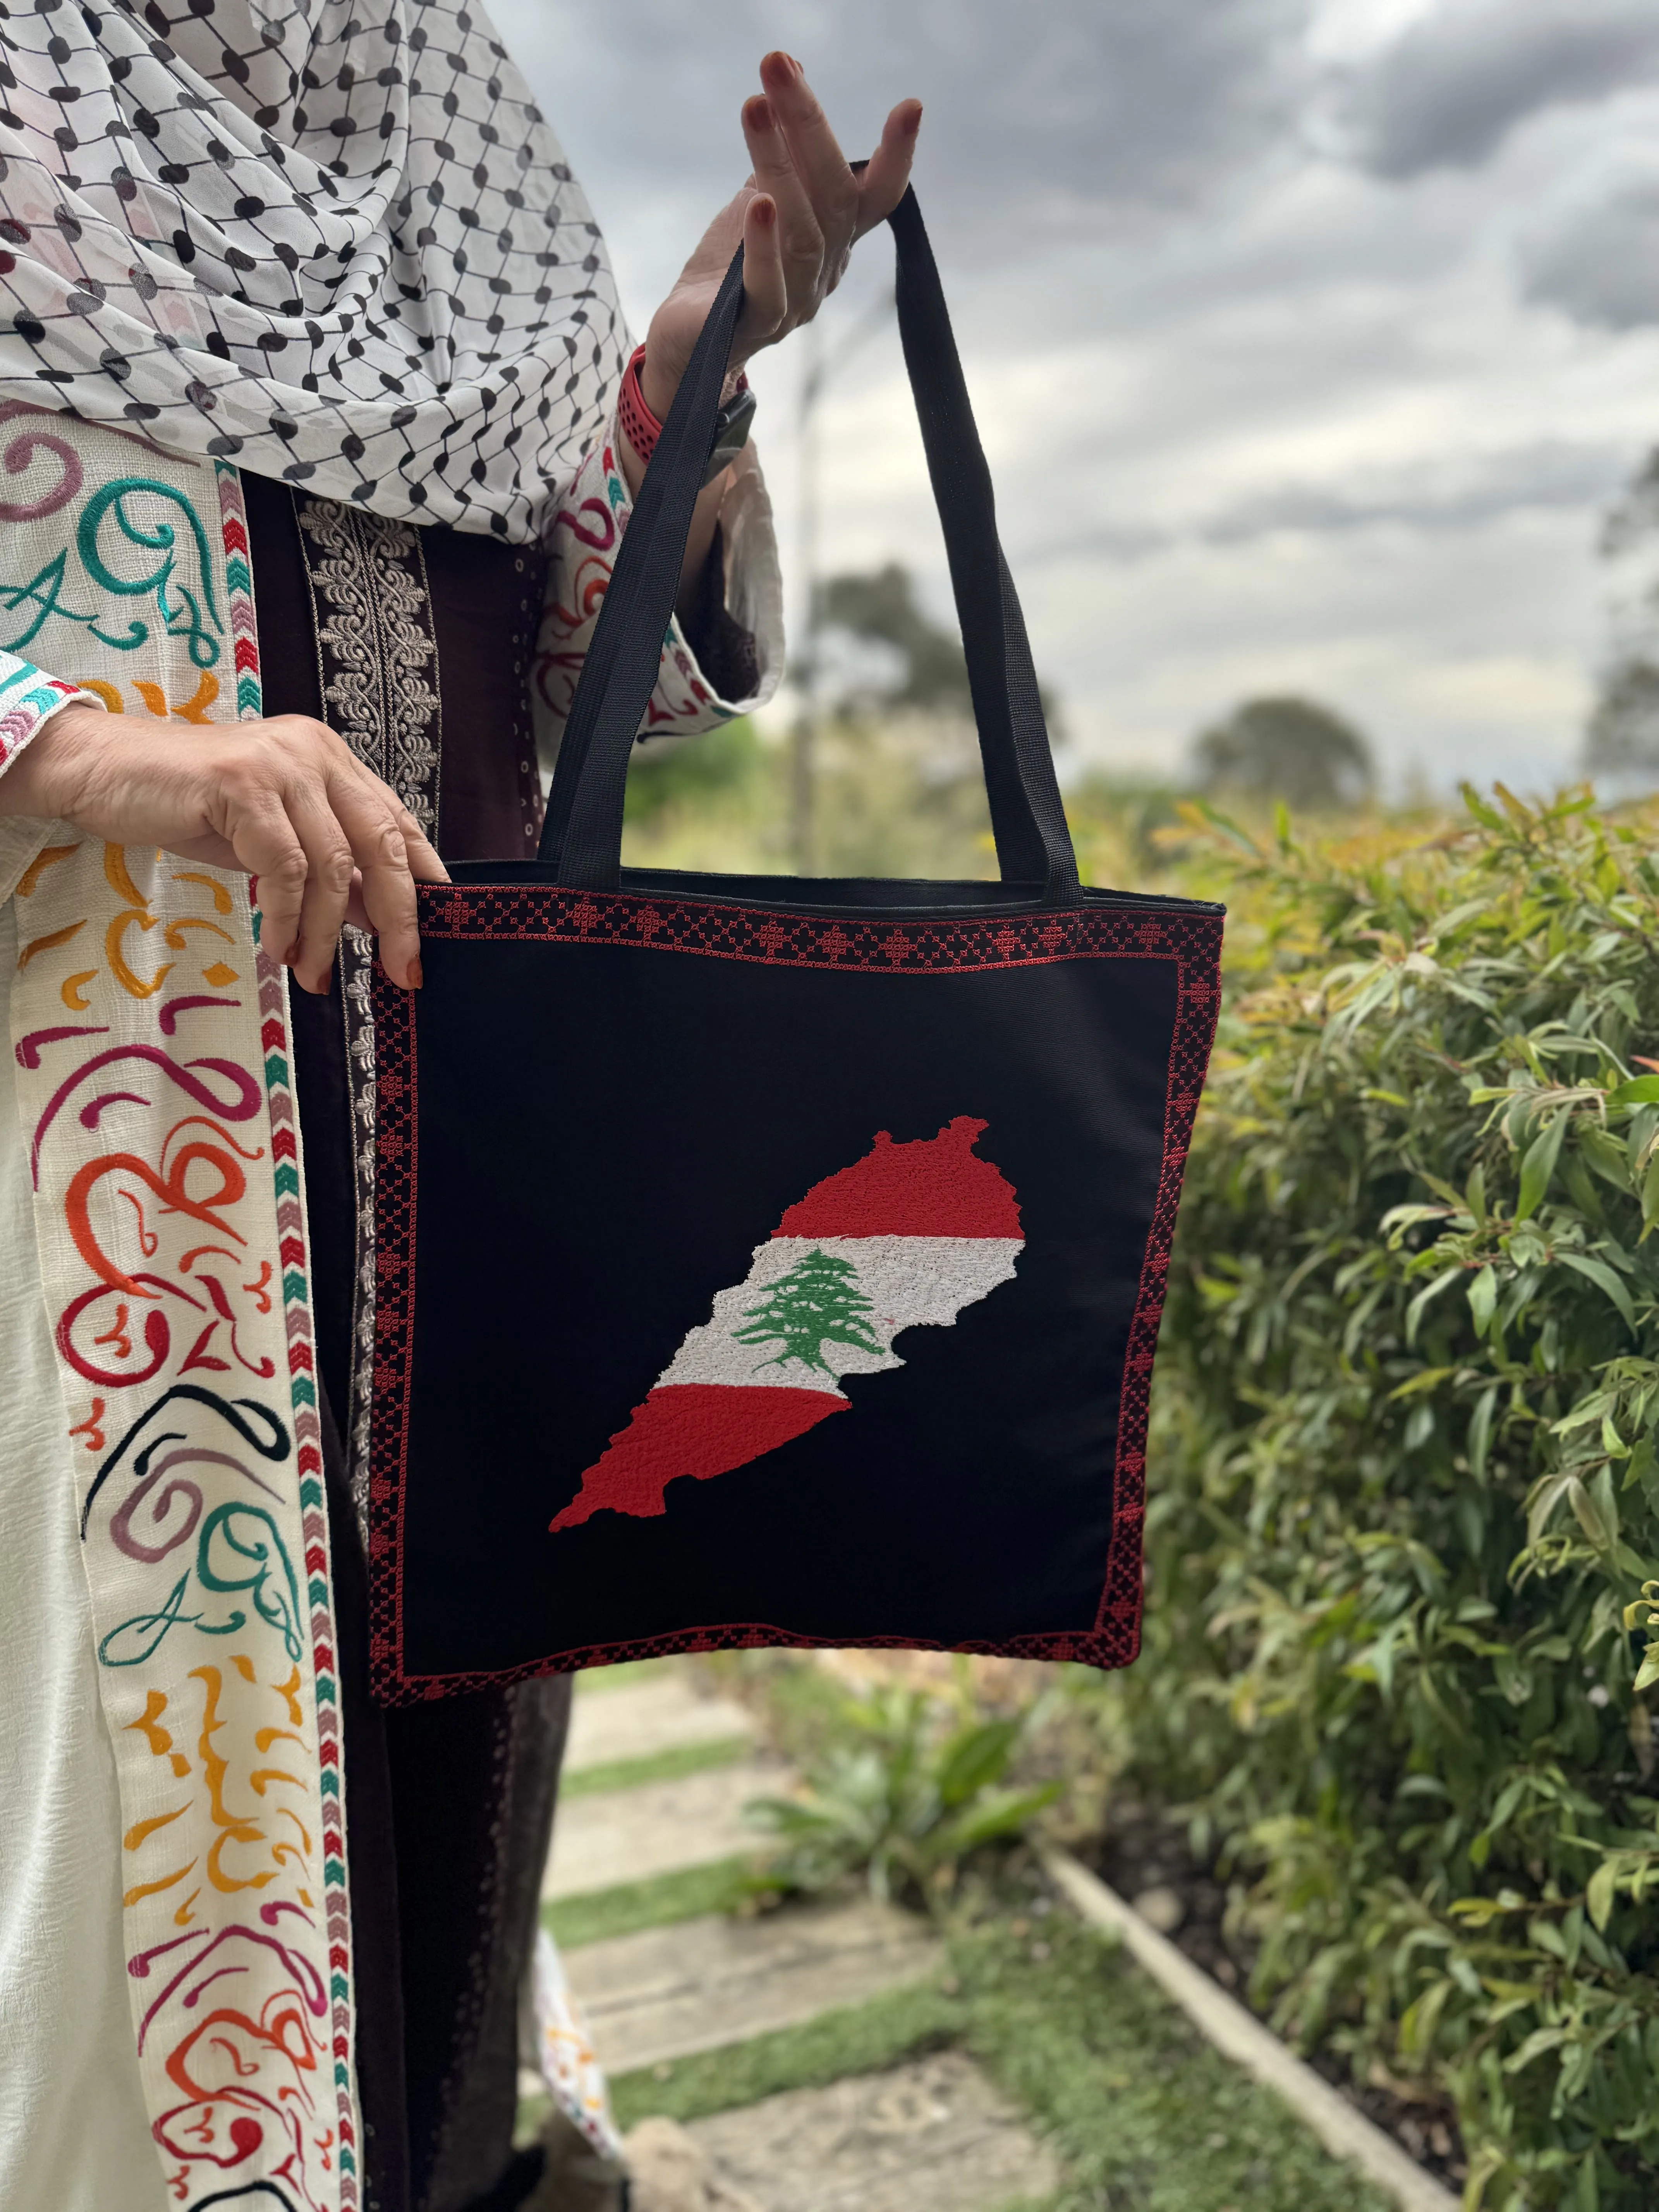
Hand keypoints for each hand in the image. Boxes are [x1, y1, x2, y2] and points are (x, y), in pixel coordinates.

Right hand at [0, 705, 446, 992]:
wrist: (103, 772)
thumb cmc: (186, 805)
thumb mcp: (270, 841)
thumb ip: (325, 871)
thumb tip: (376, 917)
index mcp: (329, 759)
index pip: (397, 822)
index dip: (422, 881)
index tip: (433, 935)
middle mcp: (314, 753)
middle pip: (381, 843)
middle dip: (398, 917)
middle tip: (401, 971)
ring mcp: (279, 765)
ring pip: (332, 864)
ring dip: (327, 932)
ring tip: (314, 972)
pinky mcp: (242, 785)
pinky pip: (284, 867)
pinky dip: (287, 917)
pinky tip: (280, 947)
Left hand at [640, 51, 920, 420]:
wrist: (689, 347)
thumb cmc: (729, 268)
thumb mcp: (759, 195)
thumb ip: (781, 146)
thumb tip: (792, 66)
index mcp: (834, 240)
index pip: (876, 197)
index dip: (897, 157)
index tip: (911, 107)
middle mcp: (824, 271)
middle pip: (834, 197)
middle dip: (809, 125)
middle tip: (777, 66)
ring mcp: (795, 302)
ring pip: (802, 233)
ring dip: (779, 164)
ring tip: (755, 108)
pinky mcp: (754, 324)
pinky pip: (769, 286)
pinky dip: (764, 245)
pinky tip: (757, 203)